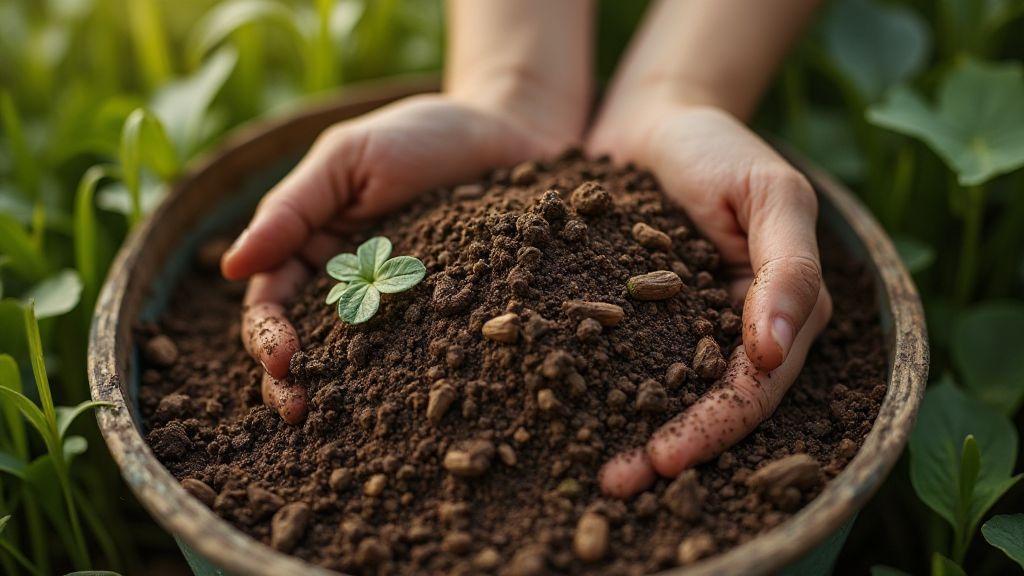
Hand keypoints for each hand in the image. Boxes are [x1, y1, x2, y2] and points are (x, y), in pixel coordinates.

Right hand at [221, 94, 571, 423]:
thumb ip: (292, 208)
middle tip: (300, 411)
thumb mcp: (348, 159)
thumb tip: (230, 265)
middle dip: (294, 381)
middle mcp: (352, 286)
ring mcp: (401, 306)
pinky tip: (407, 412)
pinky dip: (407, 384)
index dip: (269, 335)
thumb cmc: (423, 135)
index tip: (283, 360)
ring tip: (340, 425)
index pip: (272, 303)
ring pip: (358, 361)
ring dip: (341, 394)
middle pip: (308, 344)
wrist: (510, 132)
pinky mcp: (448, 316)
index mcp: (315, 248)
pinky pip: (420, 355)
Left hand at [588, 103, 832, 496]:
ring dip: (632, 437)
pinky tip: (564, 421)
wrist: (656, 119)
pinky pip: (624, 365)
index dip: (714, 427)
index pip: (754, 388)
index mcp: (784, 312)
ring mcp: (687, 329)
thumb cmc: (718, 148)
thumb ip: (788, 266)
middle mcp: (738, 332)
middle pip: (712, 408)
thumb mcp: (769, 192)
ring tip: (593, 475)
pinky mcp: (640, 319)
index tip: (662, 459)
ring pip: (666, 397)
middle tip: (614, 485)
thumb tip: (776, 350)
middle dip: (671, 451)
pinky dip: (601, 397)